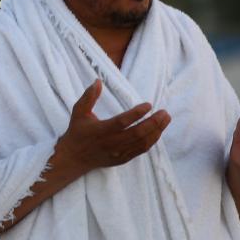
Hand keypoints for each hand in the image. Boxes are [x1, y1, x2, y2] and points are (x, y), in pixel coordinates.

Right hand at [54, 80, 170, 175]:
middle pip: (137, 134)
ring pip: (142, 143)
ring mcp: (118, 153)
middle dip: (154, 123)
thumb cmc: (77, 132)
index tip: (148, 104)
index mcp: (101, 130)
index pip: (122, 122)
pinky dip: (151, 141)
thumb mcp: (78, 112)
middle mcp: (111, 143)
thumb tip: (98, 81)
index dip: (137, 113)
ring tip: (165, 119)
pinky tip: (157, 131)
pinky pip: (141, 150)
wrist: (74, 158)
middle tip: (164, 112)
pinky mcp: (123, 159)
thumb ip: (89, 96)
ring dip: (156, 131)